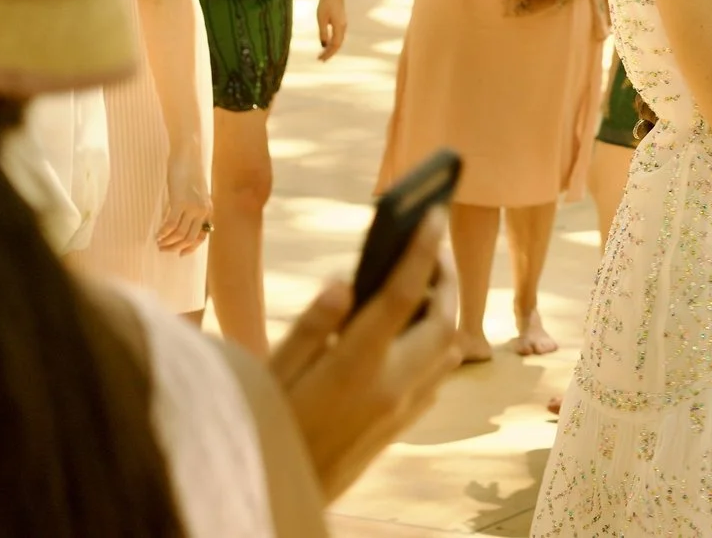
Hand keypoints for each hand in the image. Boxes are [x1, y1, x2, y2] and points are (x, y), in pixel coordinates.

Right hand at [156, 146, 213, 254]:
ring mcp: (192, 206)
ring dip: (167, 242)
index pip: (202, 236)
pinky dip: (163, 232)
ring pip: (179, 234)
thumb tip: (182, 223)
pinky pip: (171, 224)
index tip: (180, 253)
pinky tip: (156, 234)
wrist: (188, 154)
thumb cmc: (189, 171)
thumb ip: (193, 207)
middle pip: (189, 238)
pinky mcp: (180, 201)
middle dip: (175, 248)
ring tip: (158, 243)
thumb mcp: (195, 192)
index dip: (191, 248)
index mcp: (208, 209)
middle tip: (163, 249)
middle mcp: (203, 210)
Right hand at [269, 208, 462, 501]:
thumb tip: (346, 281)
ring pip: (447, 352)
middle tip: (435, 246)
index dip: (421, 250)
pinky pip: (436, 379)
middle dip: (445, 279)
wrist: (276, 496)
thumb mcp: (272, 373)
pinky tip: (414, 333)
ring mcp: (399, 412)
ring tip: (427, 283)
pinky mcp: (399, 429)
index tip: (435, 214)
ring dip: (445, 313)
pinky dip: (436, 346)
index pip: (401, 296)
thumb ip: (312, 325)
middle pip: (441, 322)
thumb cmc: (264, 428)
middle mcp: (388, 388)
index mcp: (354, 366)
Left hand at [317, 0, 347, 60]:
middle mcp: (343, 27)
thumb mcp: (321, 18)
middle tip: (320, 60)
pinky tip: (327, 44)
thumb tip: (324, 45)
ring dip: (331, 48)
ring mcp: (343, 24)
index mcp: (339, 27)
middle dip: (330, 53)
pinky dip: (333, 42)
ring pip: (339, 41)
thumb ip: (323, 32)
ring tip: (323, 54)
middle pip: (338, 44)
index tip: (320, 59)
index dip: (328, 53)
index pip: (335, 45)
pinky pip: (338, 36)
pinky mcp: (341, 22)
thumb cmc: (326, 3)